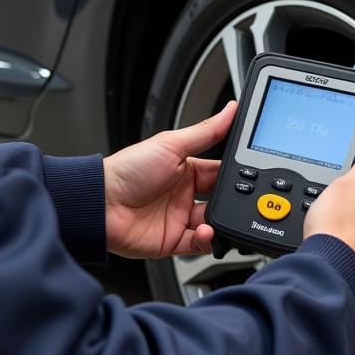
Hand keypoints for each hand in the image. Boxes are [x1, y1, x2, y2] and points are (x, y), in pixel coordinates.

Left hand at [102, 101, 236, 258]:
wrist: (100, 204)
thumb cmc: (127, 170)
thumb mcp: (171, 145)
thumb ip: (206, 132)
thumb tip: (231, 110)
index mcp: (186, 169)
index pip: (220, 172)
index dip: (237, 174)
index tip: (254, 173)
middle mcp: (184, 194)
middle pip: (221, 199)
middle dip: (234, 201)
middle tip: (244, 199)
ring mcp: (179, 218)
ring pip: (213, 223)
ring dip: (221, 222)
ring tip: (221, 217)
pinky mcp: (172, 241)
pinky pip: (199, 244)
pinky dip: (208, 240)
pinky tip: (206, 231)